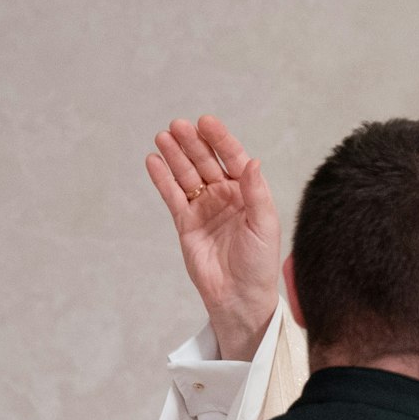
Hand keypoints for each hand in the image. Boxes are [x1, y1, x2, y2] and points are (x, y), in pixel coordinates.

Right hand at [146, 116, 280, 360]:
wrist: (239, 297)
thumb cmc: (259, 264)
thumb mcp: (264, 226)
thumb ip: (256, 193)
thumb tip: (252, 161)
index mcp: (249, 194)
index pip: (234, 159)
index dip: (221, 140)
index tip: (207, 122)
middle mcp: (226, 197)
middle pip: (206, 162)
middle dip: (193, 143)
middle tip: (178, 126)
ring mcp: (204, 208)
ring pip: (187, 175)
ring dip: (175, 155)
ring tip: (163, 137)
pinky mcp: (186, 223)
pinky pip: (172, 195)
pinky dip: (162, 178)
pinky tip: (154, 161)